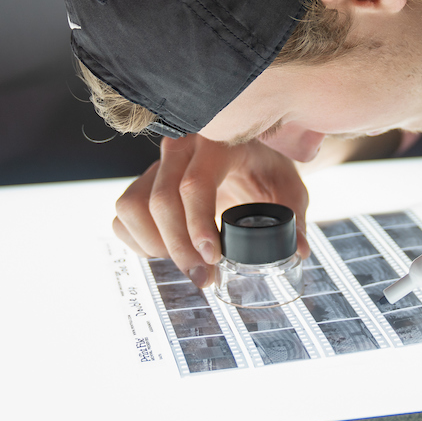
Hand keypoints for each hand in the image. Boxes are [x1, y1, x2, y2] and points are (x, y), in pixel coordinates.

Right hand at [114, 134, 309, 287]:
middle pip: (160, 201)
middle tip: (204, 278)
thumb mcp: (287, 185)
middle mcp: (179, 148)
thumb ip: (294, 217)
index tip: (213, 257)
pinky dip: (139, 241)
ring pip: (132, 207)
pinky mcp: (142, 181)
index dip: (197, 225)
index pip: (194, 184)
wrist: (246, 149)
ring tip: (188, 262)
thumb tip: (298, 251)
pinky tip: (169, 250)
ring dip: (156, 245)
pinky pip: (123, 215)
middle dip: (180, 248)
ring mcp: (156, 164)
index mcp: (216, 142)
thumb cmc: (265, 166)